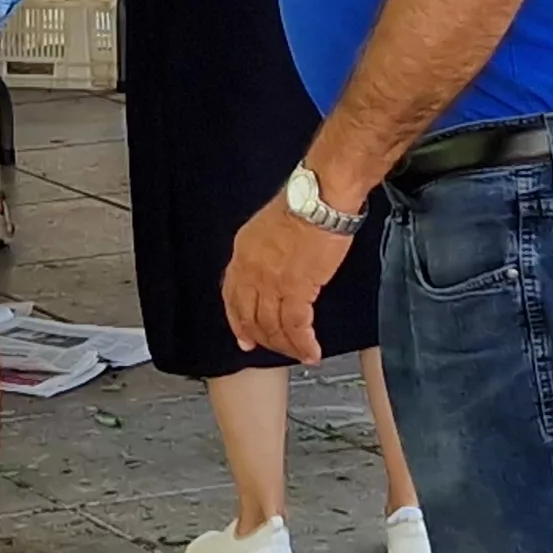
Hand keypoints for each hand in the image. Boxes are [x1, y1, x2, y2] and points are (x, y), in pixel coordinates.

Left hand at [222, 196, 357, 363]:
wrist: (320, 199)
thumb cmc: (303, 203)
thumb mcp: (267, 226)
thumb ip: (264, 251)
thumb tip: (273, 268)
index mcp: (243, 253)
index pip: (232, 296)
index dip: (238, 321)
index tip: (244, 336)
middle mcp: (251, 270)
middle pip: (251, 317)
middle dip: (263, 338)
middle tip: (274, 349)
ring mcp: (271, 282)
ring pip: (272, 327)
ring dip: (286, 346)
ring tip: (299, 354)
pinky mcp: (296, 290)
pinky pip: (296, 327)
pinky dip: (303, 344)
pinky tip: (311, 351)